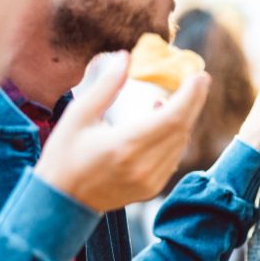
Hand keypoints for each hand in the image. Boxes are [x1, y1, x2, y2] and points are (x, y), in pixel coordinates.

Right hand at [34, 51, 209, 211]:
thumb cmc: (63, 156)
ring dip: (183, 119)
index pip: (172, 118)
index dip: (191, 96)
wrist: (60, 202)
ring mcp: (150, 181)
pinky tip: (162, 123)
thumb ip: (106, 86)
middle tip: (199, 79)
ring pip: (180, 144)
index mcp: (125, 145)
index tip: (199, 75)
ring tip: (174, 99)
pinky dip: (175, 137)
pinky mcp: (151, 189)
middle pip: (182, 129)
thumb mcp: (78, 115)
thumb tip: (125, 58)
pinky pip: (173, 157)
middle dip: (194, 102)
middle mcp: (143, 166)